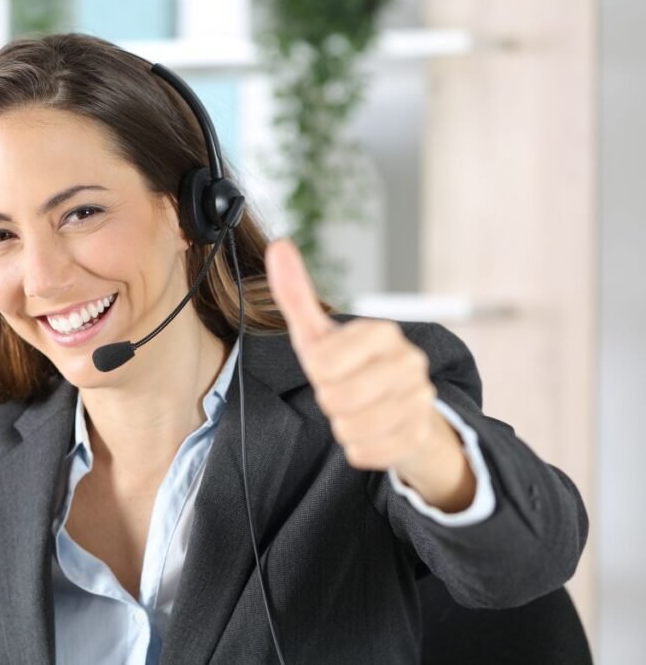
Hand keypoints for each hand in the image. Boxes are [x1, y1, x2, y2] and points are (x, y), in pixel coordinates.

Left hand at [264, 239, 448, 473]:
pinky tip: (372, 431)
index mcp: (382, 332)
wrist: (399, 407)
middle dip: (330, 400)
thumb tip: (279, 245)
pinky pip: (365, 453)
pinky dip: (358, 448)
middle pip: (336, 398)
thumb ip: (296, 293)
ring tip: (357, 410)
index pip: (321, 363)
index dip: (317, 371)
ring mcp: (419, 399)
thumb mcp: (319, 333)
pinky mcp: (419, 435)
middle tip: (344, 390)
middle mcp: (409, 362)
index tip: (330, 366)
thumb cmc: (350, 366)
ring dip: (343, 425)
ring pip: (351, 428)